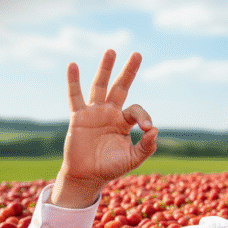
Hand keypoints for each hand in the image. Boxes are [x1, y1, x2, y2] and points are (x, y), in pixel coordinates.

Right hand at [51, 50, 157, 207]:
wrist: (88, 176)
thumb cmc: (111, 167)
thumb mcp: (133, 159)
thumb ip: (147, 147)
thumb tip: (154, 130)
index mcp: (124, 122)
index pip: (136, 110)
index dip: (143, 116)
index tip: (146, 128)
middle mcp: (110, 113)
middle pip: (120, 87)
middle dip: (129, 71)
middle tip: (137, 54)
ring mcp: (94, 113)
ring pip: (100, 86)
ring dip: (105, 69)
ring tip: (111, 51)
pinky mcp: (78, 117)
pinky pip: (75, 97)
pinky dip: (73, 81)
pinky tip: (73, 66)